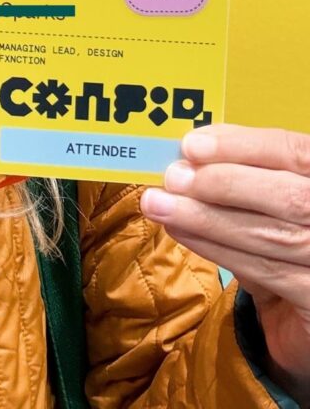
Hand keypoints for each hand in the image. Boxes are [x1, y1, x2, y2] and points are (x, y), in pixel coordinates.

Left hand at [140, 124, 309, 405]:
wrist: (302, 311)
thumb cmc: (280, 239)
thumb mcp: (265, 198)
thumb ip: (240, 174)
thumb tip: (188, 157)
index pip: (294, 151)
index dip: (243, 145)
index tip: (192, 144)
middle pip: (287, 195)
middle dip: (222, 183)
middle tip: (172, 178)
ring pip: (269, 234)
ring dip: (205, 217)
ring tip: (160, 204)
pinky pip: (263, 270)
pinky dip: (214, 248)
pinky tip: (180, 231)